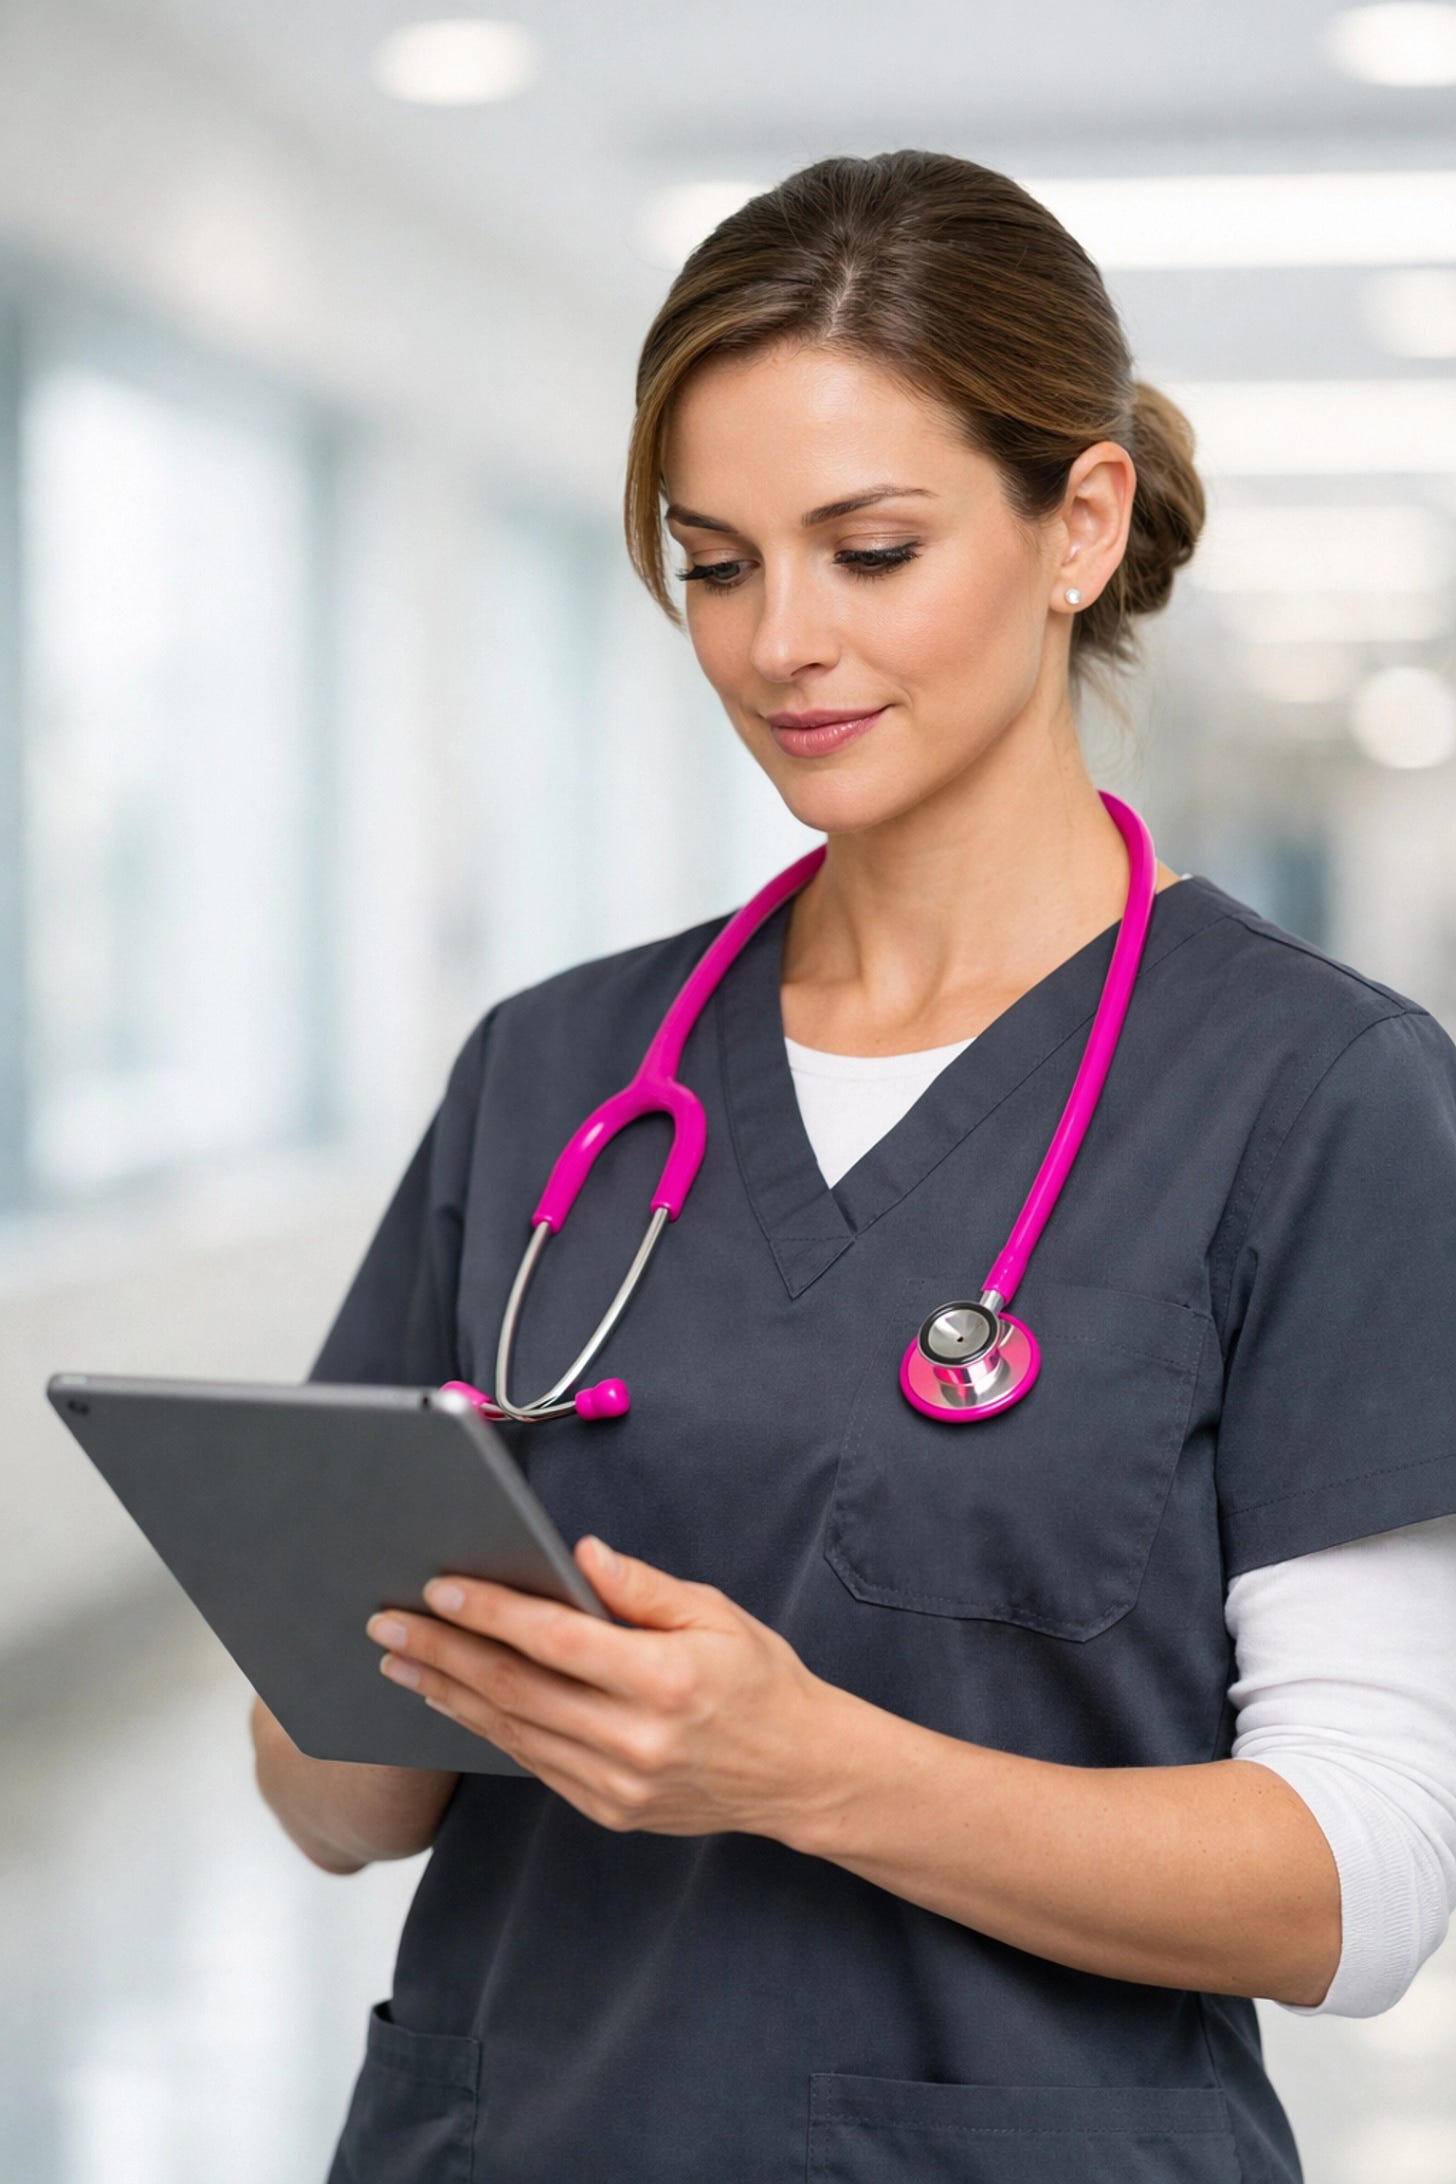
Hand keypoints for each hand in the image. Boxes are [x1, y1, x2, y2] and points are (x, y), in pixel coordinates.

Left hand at [363, 1537, 834, 1839]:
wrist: (798, 1772)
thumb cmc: (759, 1680)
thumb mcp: (716, 1612)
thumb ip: (642, 1587)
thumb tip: (577, 1555)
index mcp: (666, 1680)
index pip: (557, 1641)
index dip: (492, 1614)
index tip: (438, 1589)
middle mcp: (636, 1740)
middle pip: (516, 1689)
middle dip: (442, 1653)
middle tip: (387, 1624)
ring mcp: (618, 1783)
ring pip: (512, 1732)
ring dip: (449, 1693)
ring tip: (400, 1661)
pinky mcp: (608, 1810)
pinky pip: (533, 1762)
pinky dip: (487, 1727)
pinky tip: (455, 1699)